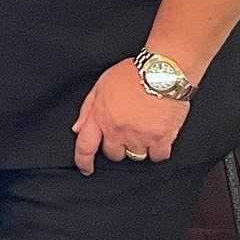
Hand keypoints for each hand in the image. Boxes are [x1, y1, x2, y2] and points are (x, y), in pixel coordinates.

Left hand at [73, 59, 189, 174]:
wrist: (162, 71)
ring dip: (139, 147)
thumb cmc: (131, 74)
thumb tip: (77, 129)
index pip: (85, 146)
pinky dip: (159, 150)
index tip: (86, 168)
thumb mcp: (101, 86)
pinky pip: (158, 156)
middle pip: (113, 154)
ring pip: (136, 156)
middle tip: (127, 132)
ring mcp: (140, 136)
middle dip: (118, 146)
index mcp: (100, 117)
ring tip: (145, 130)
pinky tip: (159, 137)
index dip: (83, 161)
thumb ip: (88, 109)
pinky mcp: (162, 138)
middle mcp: (118, 130)